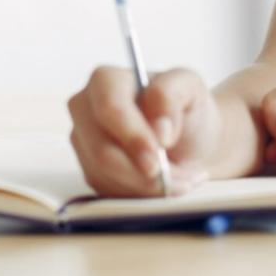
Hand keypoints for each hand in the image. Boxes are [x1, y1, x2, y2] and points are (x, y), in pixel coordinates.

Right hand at [67, 66, 219, 196]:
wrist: (191, 140)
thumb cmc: (186, 108)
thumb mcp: (190, 87)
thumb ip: (172, 94)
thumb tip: (159, 128)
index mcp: (105, 80)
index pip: (109, 109)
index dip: (132, 137)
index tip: (157, 160)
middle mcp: (85, 109)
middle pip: (102, 151)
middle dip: (141, 172)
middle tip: (177, 179)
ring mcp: (84, 142)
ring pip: (106, 176)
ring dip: (147, 185)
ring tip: (180, 178)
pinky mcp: (90, 171)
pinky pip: (110, 191)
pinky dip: (142, 194)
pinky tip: (165, 184)